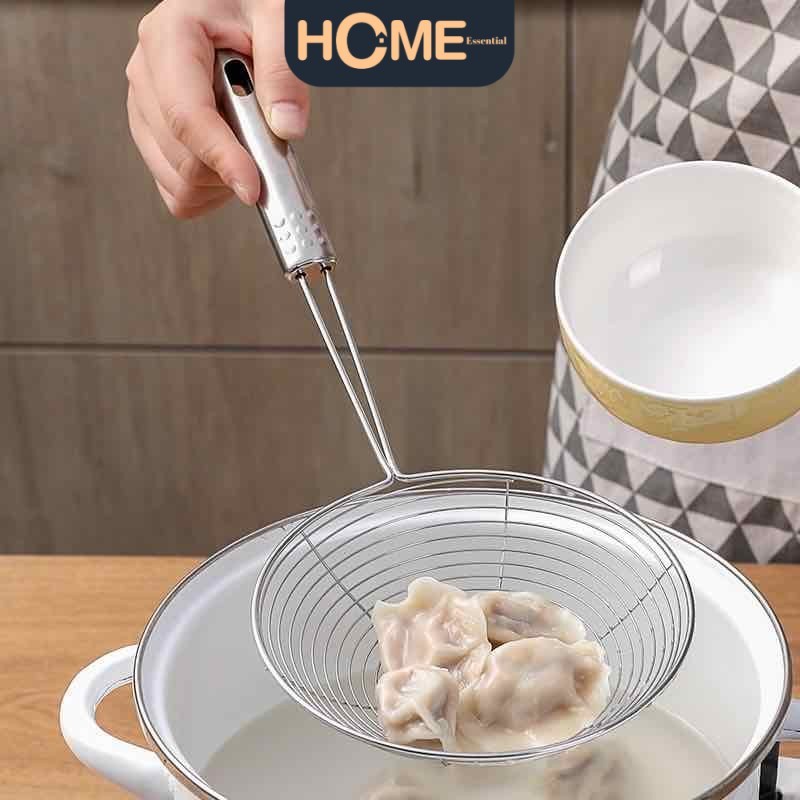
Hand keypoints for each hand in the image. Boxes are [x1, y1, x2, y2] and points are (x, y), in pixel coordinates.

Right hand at [126, 0, 308, 217]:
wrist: (233, 5)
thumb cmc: (249, 5)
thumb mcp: (278, 18)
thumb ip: (283, 70)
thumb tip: (286, 126)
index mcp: (171, 38)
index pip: (187, 116)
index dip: (222, 159)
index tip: (253, 186)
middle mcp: (147, 75)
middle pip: (183, 159)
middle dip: (231, 167)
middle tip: (266, 141)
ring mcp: (145, 109)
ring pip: (178, 182)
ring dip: (221, 181)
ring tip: (246, 142)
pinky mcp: (152, 135)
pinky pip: (176, 190)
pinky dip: (209, 190)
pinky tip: (230, 160)